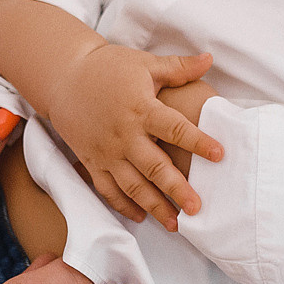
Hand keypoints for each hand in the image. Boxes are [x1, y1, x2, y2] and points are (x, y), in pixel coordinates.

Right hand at [45, 45, 223, 230]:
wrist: (64, 78)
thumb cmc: (108, 68)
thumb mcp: (144, 63)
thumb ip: (178, 68)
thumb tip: (209, 59)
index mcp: (140, 108)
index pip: (174, 128)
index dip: (198, 141)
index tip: (220, 154)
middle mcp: (124, 134)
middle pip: (154, 166)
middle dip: (176, 189)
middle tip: (197, 208)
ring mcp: (106, 152)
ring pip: (132, 185)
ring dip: (154, 206)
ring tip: (175, 225)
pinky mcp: (93, 162)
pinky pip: (108, 189)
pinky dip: (123, 206)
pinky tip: (141, 218)